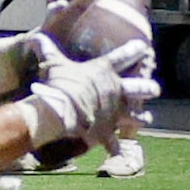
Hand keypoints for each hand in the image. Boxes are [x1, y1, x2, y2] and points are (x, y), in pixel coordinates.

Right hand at [19, 36, 159, 153]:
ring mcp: (114, 113)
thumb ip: (47, 49)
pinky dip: (115, 148)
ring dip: (142, 118)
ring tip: (146, 118)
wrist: (59, 111)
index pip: (124, 57)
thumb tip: (35, 36)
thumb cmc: (57, 84)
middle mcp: (116, 91)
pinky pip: (114, 143)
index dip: (135, 51)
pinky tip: (118, 152)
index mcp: (104, 72)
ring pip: (137, 117)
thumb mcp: (52, 63)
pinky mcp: (106, 132)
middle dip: (149, 88)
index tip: (144, 48)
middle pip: (142, 88)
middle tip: (154, 89)